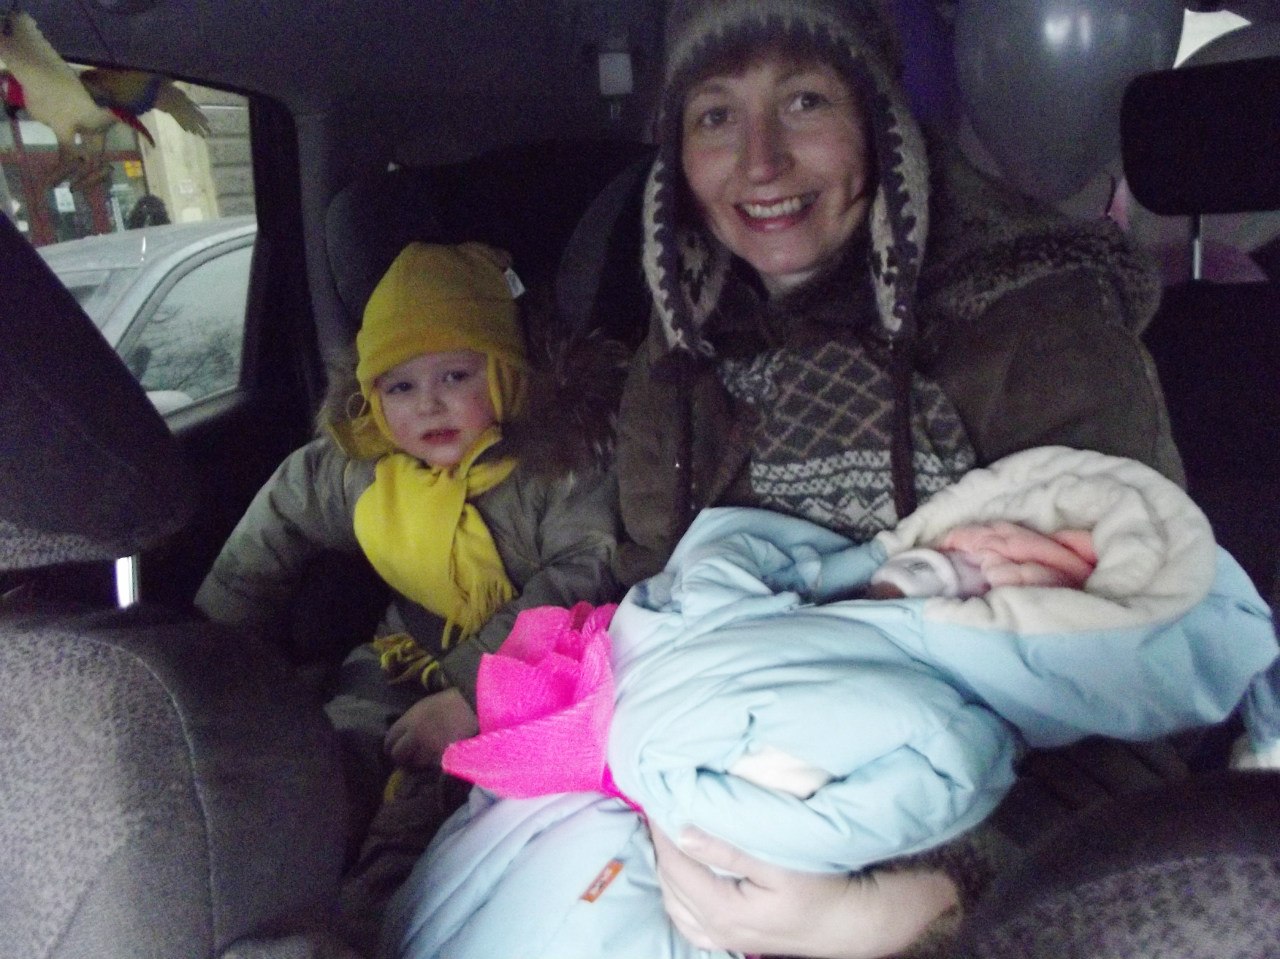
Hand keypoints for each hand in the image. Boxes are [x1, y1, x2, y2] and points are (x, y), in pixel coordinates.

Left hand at [383, 688, 478, 767]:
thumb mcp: (426, 706)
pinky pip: (431, 767)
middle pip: (398, 755)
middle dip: (402, 757)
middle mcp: (416, 735)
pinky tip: (437, 758)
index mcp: (410, 720)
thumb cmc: (452, 702)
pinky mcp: (443, 758)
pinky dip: (432, 765)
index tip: (396, 748)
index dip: (391, 745)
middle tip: (408, 757)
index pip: (389, 740)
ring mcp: (429, 748)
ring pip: (414, 764)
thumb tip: (402, 737)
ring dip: (417, 762)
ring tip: (425, 757)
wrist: (476, 707)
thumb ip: (411, 721)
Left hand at [651, 826, 957, 958]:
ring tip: (670, 825)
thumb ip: (729, 847)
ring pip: (672, 898)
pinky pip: (685, 914)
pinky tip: (683, 865)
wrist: (853, 921)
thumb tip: (682, 829)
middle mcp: (715, 929)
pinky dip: (678, 887)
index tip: (656, 792)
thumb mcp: (780, 862)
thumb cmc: (823, 886)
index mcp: (723, 911)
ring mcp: (721, 937)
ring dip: (668, 863)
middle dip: (661, 841)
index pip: (674, 863)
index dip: (661, 826)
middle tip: (662, 800)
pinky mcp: (729, 937)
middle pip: (668, 880)